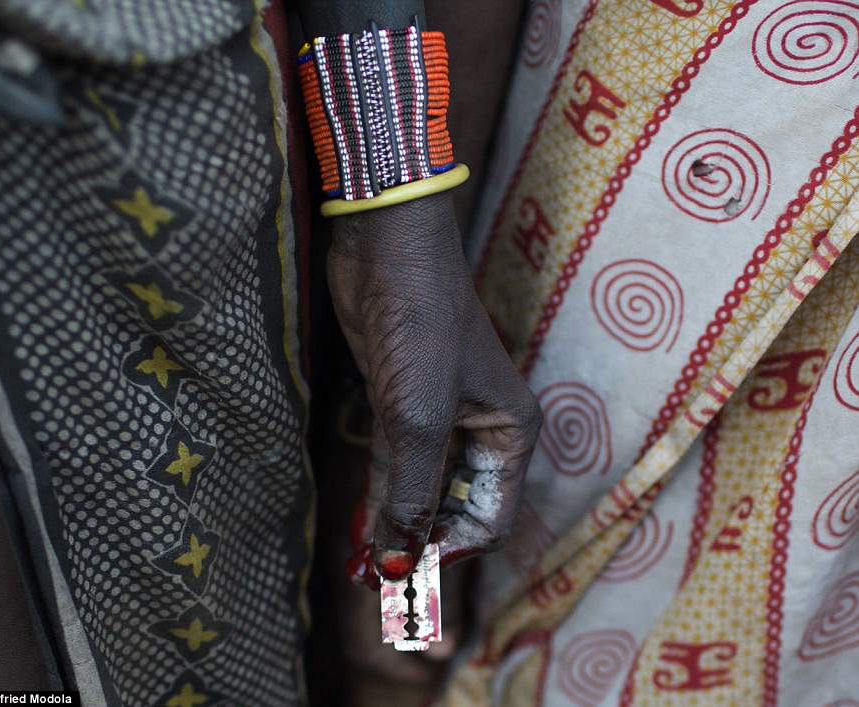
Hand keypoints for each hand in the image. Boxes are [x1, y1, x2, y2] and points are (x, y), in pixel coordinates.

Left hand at [327, 192, 541, 584]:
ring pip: (421, 491)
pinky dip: (380, 497)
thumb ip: (412, 494)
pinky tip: (359, 528)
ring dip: (394, 527)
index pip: (488, 519)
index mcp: (510, 435)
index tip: (405, 573)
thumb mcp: (420, 418)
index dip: (449, 552)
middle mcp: (481, 432)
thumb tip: (399, 567)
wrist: (387, 250)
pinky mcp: (401, 404)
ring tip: (361, 569)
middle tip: (375, 582)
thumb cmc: (422, 325)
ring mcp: (439, 418)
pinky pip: (396, 466)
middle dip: (419, 546)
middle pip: (455, 510)